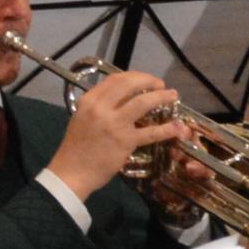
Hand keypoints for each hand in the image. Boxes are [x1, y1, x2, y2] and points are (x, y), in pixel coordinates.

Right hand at [49, 69, 187, 205]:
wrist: (72, 172)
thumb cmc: (76, 147)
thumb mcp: (82, 117)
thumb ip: (100, 105)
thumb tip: (123, 98)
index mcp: (89, 100)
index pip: (115, 79)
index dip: (135, 76)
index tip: (145, 80)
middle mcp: (101, 108)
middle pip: (131, 84)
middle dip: (149, 81)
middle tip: (160, 85)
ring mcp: (115, 124)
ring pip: (143, 102)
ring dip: (161, 97)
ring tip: (172, 96)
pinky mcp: (125, 141)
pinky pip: (151, 132)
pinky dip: (166, 129)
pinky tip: (176, 127)